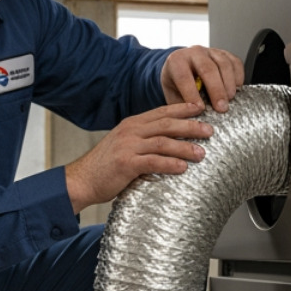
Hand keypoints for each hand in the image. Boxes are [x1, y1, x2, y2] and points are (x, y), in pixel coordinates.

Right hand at [65, 102, 210, 212]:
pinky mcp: (125, 164)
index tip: (200, 109)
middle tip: (209, 130)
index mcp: (131, 125)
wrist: (81, 181)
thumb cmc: (105, 167)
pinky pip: (153, 162)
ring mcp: (127, 147)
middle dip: (190, 126)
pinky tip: (183, 168)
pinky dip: (170, 164)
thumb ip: (143, 141)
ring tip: (201, 153)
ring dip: (185, 147)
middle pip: (166, 124)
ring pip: (163, 142)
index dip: (182, 109)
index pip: (161, 112)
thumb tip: (169, 142)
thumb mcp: (124, 146)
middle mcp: (130, 131)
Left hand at [161, 46, 245, 111]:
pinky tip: (236, 89)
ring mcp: (211, 52)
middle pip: (207, 69)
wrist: (182, 70)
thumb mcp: (172, 95)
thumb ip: (181, 106)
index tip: (199, 109)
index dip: (192, 94)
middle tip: (221, 108)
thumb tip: (191, 119)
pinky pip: (235, 63)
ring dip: (229, 84)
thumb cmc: (177, 84)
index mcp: (176, 61)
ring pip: (223, 64)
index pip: (184, 77)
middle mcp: (193, 53)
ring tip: (230, 100)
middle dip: (216, 90)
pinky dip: (238, 77)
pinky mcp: (225, 54)